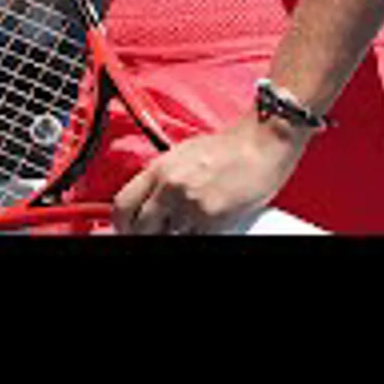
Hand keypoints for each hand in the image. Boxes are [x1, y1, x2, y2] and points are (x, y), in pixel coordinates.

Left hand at [110, 118, 306, 235]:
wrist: (260, 144)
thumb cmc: (227, 149)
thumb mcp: (181, 155)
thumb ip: (162, 179)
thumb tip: (149, 201)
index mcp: (158, 169)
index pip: (122, 205)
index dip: (123, 224)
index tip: (130, 229)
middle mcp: (169, 187)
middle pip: (140, 227)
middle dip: (148, 233)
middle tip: (160, 232)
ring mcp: (189, 204)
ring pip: (167, 236)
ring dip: (175, 233)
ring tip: (187, 226)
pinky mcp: (211, 219)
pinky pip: (193, 239)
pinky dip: (195, 236)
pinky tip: (204, 228)